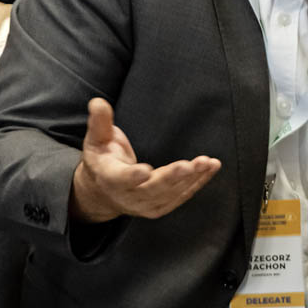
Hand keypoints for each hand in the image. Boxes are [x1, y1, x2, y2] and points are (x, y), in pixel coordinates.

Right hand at [71, 98, 220, 222]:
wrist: (104, 192)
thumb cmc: (103, 159)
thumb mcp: (96, 139)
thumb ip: (99, 121)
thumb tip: (97, 102)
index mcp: (110, 178)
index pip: (121, 178)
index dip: (132, 176)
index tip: (145, 171)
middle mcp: (128, 195)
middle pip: (151, 189)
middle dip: (171, 178)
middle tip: (187, 166)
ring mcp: (146, 204)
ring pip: (170, 194)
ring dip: (191, 179)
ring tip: (206, 163)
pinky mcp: (162, 206)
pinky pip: (183, 195)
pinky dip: (199, 182)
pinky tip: (211, 168)